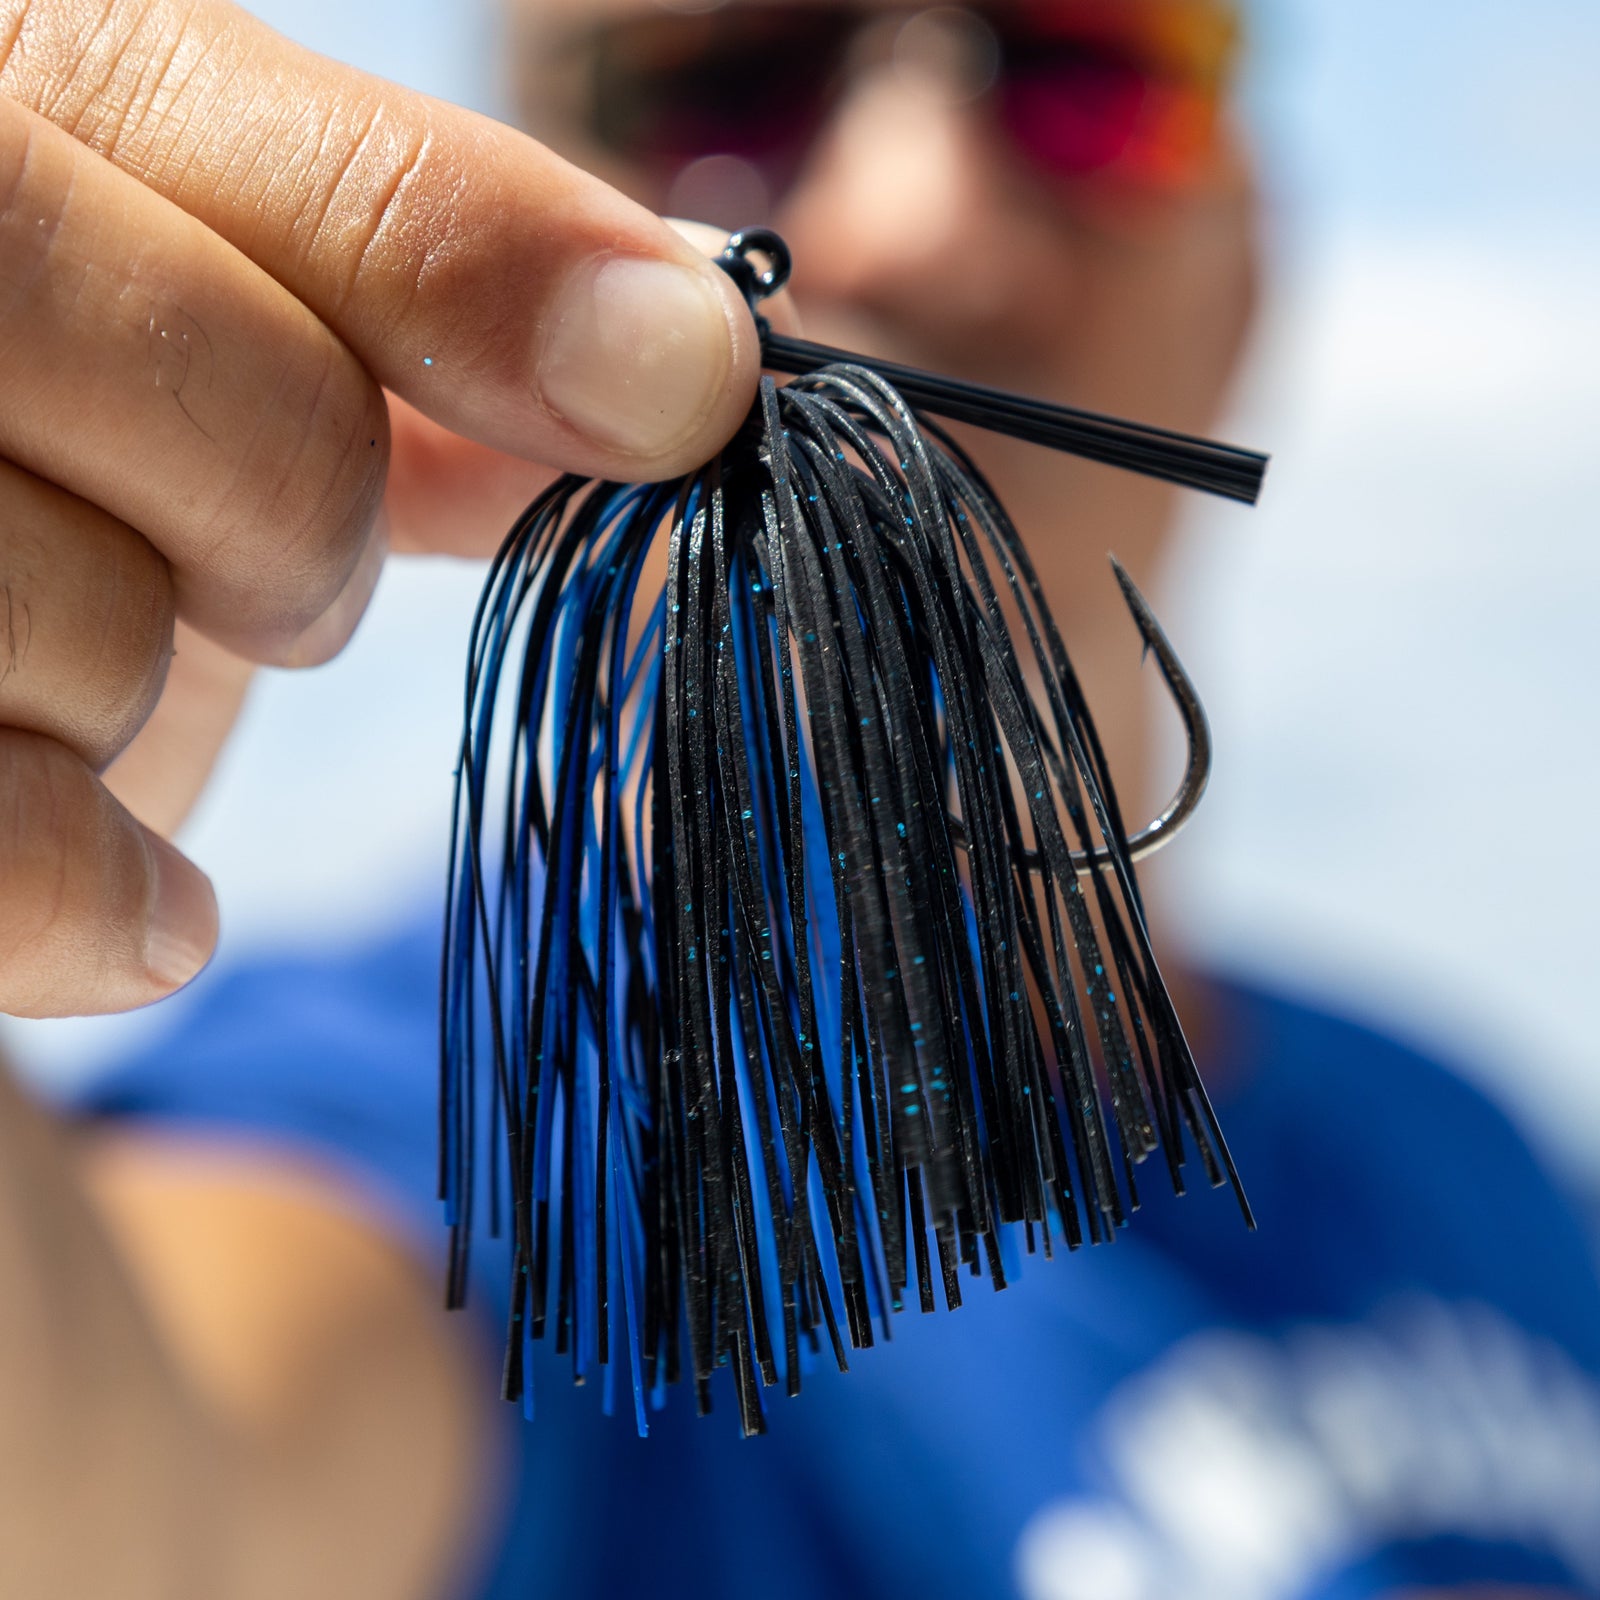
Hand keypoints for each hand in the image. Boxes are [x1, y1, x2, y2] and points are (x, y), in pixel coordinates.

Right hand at [0, 0, 760, 1019]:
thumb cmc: (61, 460)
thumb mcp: (222, 329)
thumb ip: (412, 300)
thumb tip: (683, 354)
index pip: (190, 106)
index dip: (471, 252)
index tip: (690, 385)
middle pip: (222, 392)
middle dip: (306, 516)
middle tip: (259, 571)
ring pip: (102, 625)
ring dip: (161, 686)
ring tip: (95, 662)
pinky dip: (108, 900)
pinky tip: (150, 904)